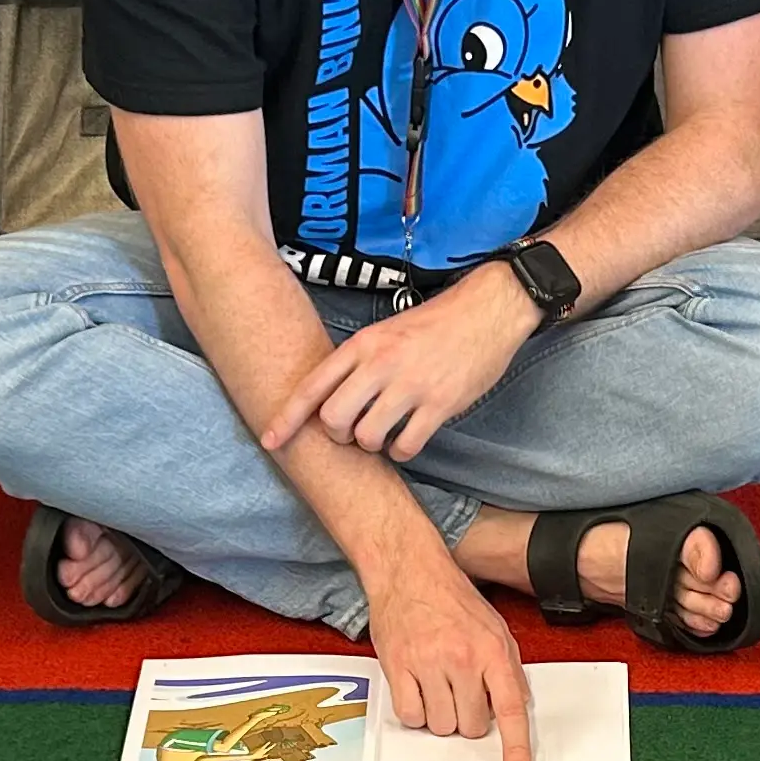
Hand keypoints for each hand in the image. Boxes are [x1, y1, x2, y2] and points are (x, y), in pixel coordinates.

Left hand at [258, 270, 535, 463]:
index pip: (313, 386)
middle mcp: (381, 365)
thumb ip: (358, 360)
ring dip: (371, 445)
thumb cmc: (435, 323)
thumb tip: (331, 396)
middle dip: (338, 435)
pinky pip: (405, 446)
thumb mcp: (385, 330)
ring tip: (383, 435)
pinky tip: (406, 440)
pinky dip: (401, 451)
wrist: (488, 309)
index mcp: (363, 344)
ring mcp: (411, 385)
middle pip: (334, 419)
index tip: (271, 441)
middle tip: (352, 433)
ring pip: (367, 437)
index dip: (287, 418)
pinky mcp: (440, 404)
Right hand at [367, 558, 533, 760]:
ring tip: (437, 686)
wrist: (408, 570)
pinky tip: (418, 690)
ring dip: (440, 716)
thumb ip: (508, 668)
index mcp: (491, 650)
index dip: (515, 747)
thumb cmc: (452, 599)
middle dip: (468, 720)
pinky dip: (415, 713)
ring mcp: (427, 663)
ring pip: (440, 725)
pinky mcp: (397, 667)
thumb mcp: (495, 627)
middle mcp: (461, 658)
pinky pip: (410, 716)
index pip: (510, 709)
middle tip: (460, 695)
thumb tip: (516, 706)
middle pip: (470, 726)